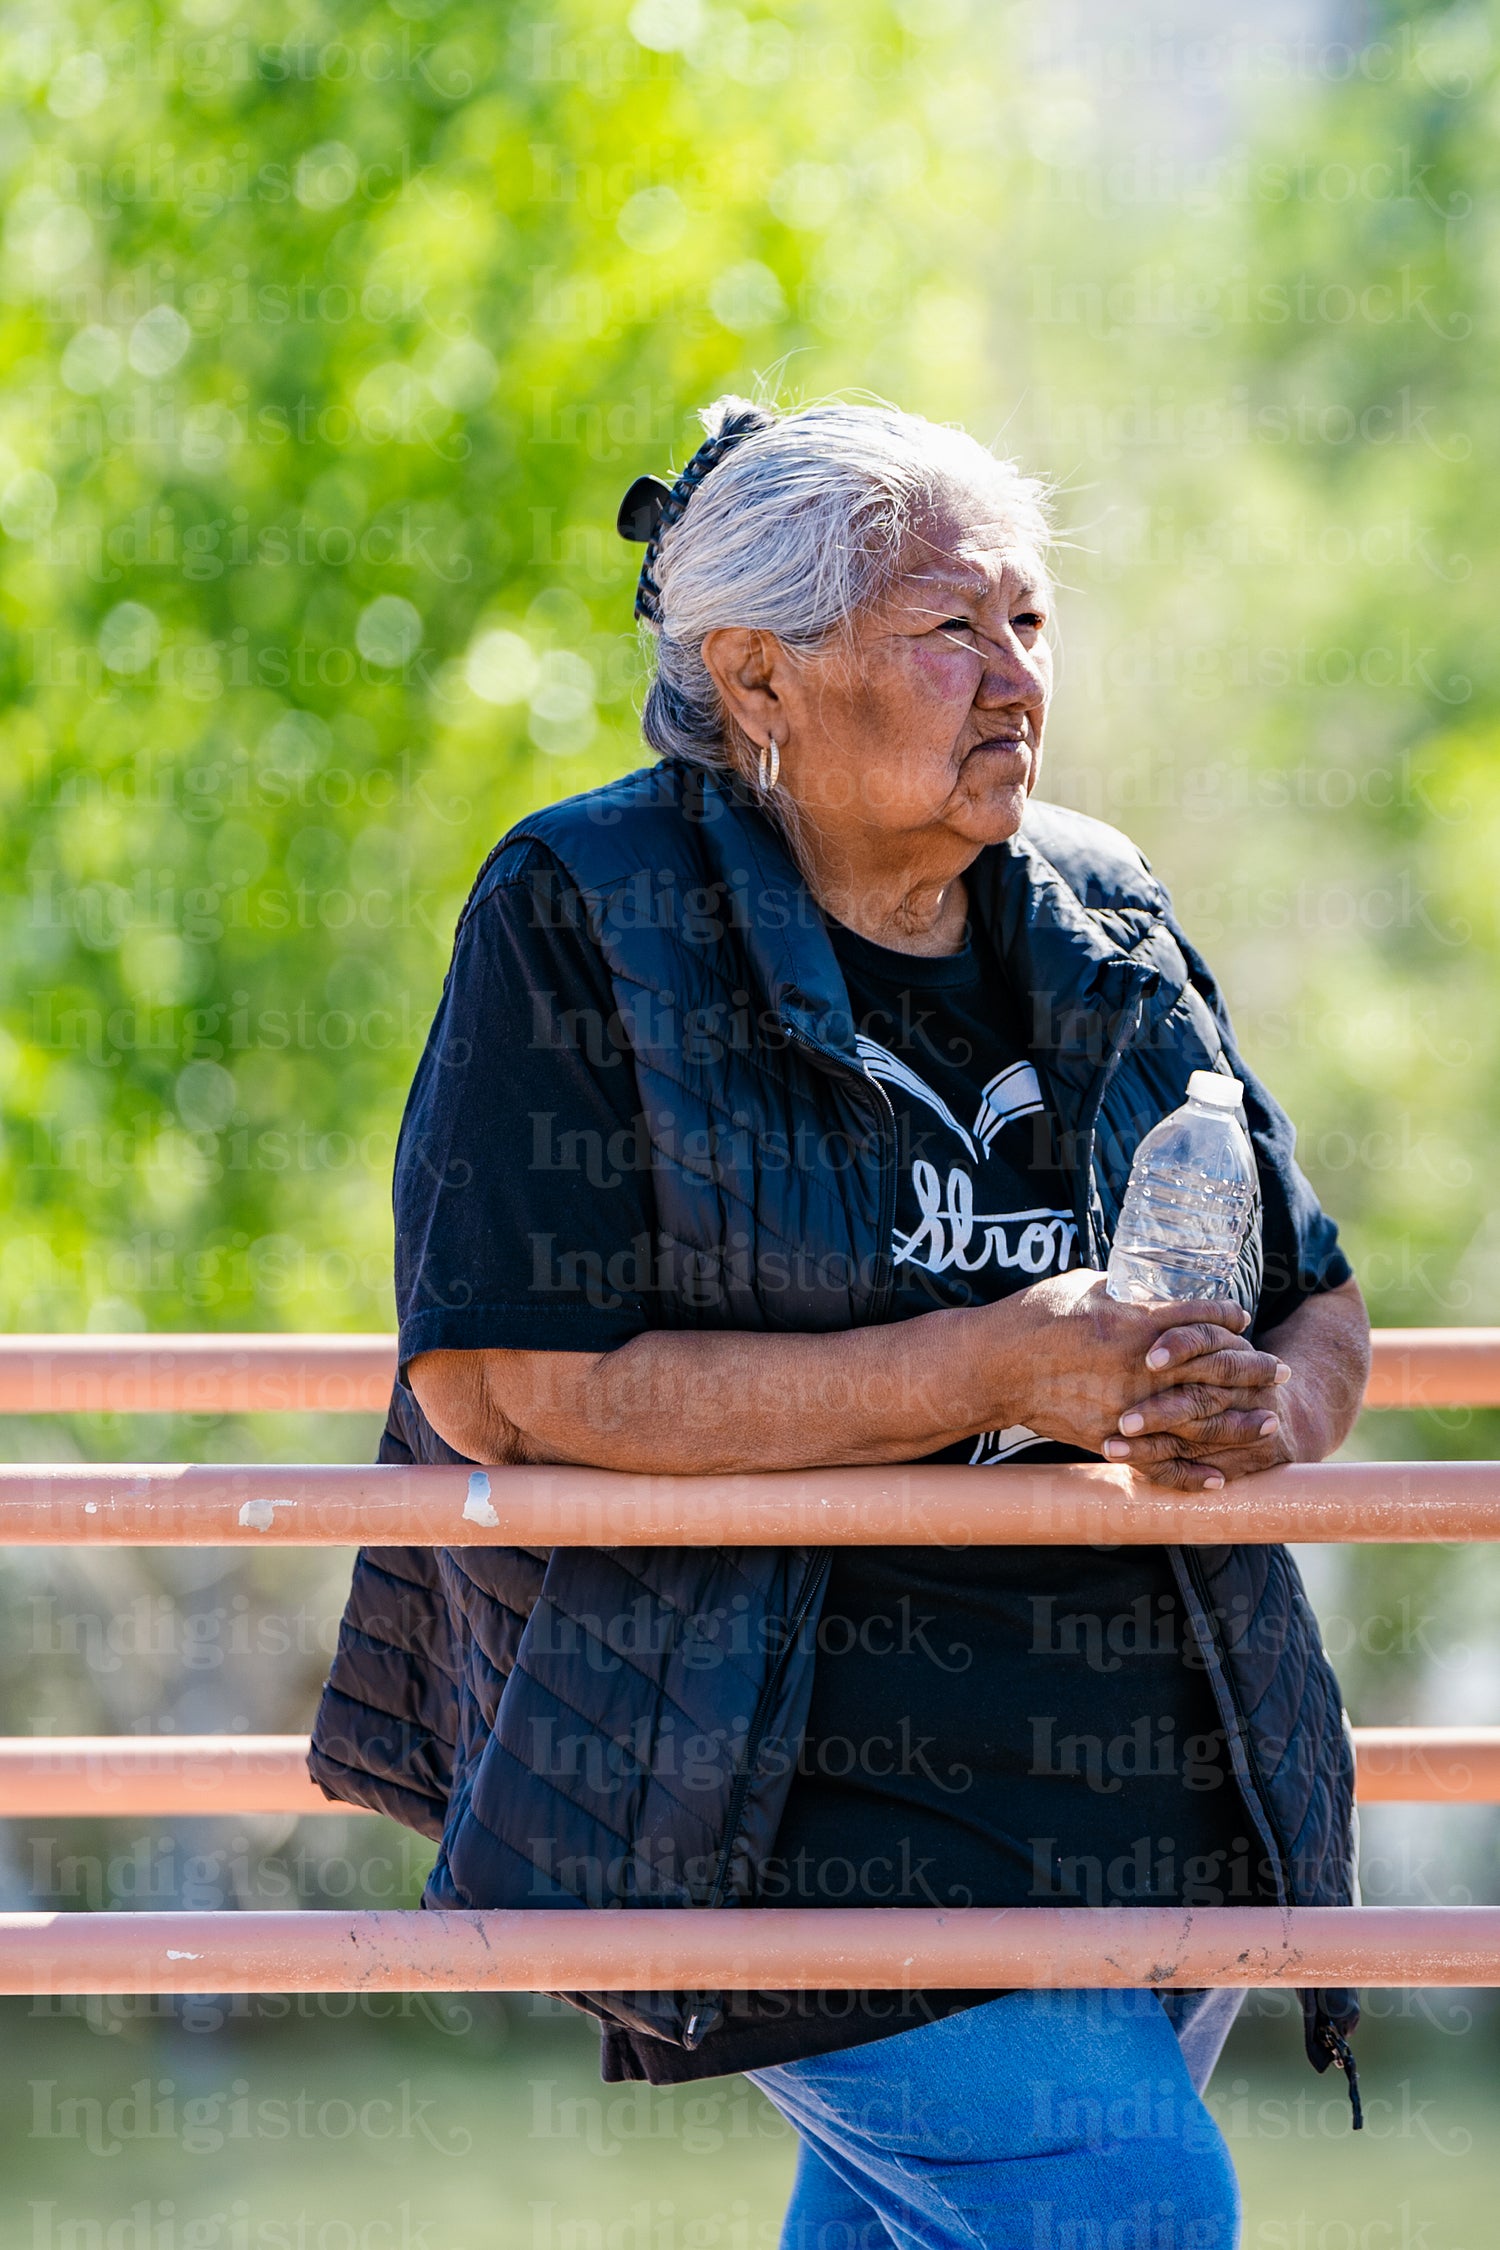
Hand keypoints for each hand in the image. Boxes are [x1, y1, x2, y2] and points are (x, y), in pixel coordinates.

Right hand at [985, 1271, 1263, 1484]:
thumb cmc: (1036, 1315)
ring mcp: (1126, 1408)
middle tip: (1279, 1372)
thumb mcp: (1087, 1287)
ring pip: (1196, 1420)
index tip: (1245, 1320)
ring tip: (1268, 1422)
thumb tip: (1154, 1294)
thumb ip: (1127, 1297)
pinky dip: (1190, 1473)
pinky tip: (1219, 1478)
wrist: (993, 1365)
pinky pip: (1157, 1462)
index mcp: (1135, 1323)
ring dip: (1237, 1422)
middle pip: (1212, 1371)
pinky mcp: (1109, 1438)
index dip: (1229, 1320)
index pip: (1201, 1322)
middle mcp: (1139, 1368)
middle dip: (1251, 1371)